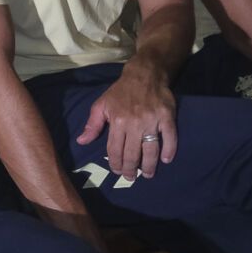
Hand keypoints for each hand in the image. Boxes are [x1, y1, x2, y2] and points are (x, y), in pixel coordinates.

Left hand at [78, 65, 177, 179]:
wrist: (144, 75)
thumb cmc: (120, 92)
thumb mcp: (101, 105)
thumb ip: (92, 125)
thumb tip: (81, 141)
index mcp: (117, 121)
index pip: (115, 149)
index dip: (116, 163)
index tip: (118, 171)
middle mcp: (134, 123)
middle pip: (132, 153)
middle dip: (131, 169)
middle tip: (131, 178)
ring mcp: (152, 121)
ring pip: (151, 150)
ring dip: (149, 166)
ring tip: (147, 175)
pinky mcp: (167, 118)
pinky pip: (170, 138)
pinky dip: (169, 151)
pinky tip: (166, 160)